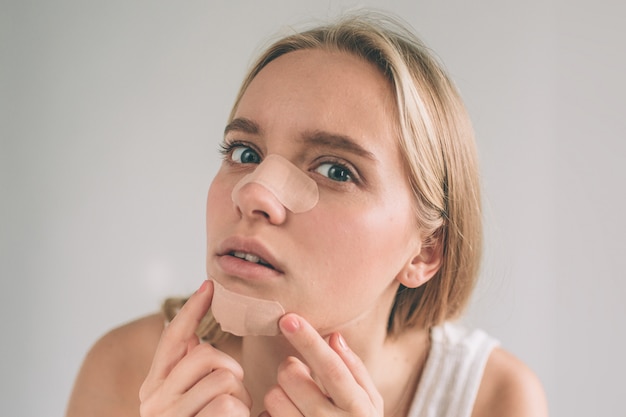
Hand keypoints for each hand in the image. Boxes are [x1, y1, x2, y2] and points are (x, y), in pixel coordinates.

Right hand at [139, 280, 251, 415]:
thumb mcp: (190, 397)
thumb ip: (188, 370)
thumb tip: (193, 336)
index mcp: (154, 385)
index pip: (172, 336)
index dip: (193, 309)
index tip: (209, 285)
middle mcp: (153, 399)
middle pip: (206, 353)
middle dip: (232, 370)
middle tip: (236, 394)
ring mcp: (168, 415)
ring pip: (223, 378)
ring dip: (240, 396)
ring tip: (234, 414)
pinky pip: (228, 403)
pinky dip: (240, 413)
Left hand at [263, 314, 383, 416]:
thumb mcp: (370, 404)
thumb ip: (355, 370)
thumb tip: (334, 336)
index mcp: (359, 410)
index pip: (332, 368)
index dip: (309, 341)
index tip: (288, 318)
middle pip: (292, 376)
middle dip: (291, 369)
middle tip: (300, 378)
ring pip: (273, 396)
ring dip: (279, 393)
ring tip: (295, 403)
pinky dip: (269, 413)